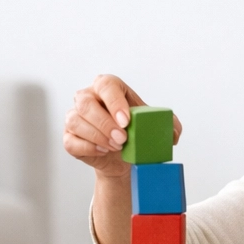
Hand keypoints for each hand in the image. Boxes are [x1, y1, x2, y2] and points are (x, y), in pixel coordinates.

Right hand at [62, 74, 182, 176]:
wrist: (123, 158)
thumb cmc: (136, 135)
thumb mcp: (155, 126)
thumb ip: (169, 125)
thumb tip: (174, 133)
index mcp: (108, 87)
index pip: (106, 85)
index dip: (115, 102)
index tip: (127, 121)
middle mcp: (88, 98)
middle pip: (86, 103)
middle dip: (105, 123)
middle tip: (122, 139)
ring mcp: (75, 117)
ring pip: (76, 121)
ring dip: (97, 136)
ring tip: (116, 146)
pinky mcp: (69, 137)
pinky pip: (71, 140)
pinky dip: (88, 147)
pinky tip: (103, 150)